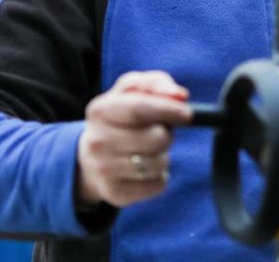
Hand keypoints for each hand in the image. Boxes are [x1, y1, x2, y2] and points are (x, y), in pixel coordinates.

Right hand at [76, 70, 193, 207]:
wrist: (89, 157)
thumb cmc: (120, 117)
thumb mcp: (130, 91)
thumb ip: (156, 84)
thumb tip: (180, 96)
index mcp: (100, 111)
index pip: (139, 109)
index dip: (169, 110)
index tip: (188, 114)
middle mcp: (97, 141)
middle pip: (156, 138)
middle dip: (167, 134)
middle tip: (158, 132)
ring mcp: (104, 170)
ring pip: (160, 163)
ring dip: (163, 155)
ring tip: (148, 150)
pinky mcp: (116, 194)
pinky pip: (159, 185)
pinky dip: (160, 176)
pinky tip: (144, 168)